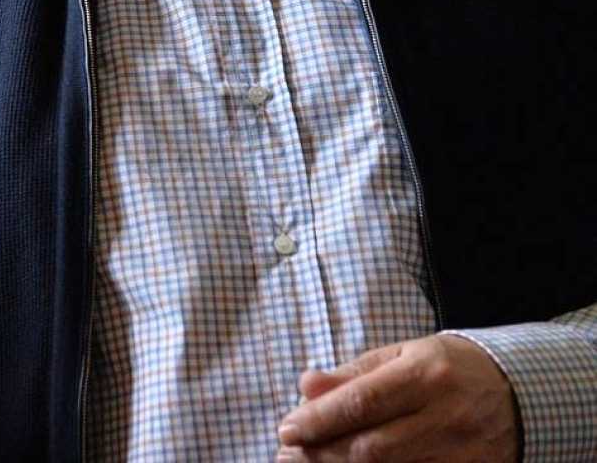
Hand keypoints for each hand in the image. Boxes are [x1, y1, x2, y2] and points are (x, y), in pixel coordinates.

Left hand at [275, 334, 518, 461]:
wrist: (520, 391)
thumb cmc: (446, 368)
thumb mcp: (402, 355)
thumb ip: (353, 373)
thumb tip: (305, 386)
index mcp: (425, 373)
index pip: (361, 402)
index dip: (318, 420)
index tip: (286, 430)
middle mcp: (446, 415)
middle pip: (373, 448)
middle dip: (324, 453)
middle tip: (292, 453)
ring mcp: (463, 452)